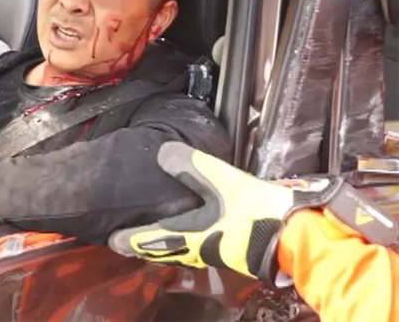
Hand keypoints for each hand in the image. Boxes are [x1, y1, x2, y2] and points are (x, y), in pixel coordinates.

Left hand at [108, 142, 395, 286]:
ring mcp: (212, 252)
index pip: (150, 241)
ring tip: (148, 231)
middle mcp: (196, 249)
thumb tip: (162, 153)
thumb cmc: (257, 210)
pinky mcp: (226, 248)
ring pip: (176, 250)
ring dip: (159, 243)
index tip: (110, 238)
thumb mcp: (224, 182)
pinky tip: (183, 227)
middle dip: (141, 245)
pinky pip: (192, 246)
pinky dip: (178, 239)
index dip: (129, 240)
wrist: (295, 232)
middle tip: (125, 237)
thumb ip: (193, 167)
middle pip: (161, 251)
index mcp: (190, 235)